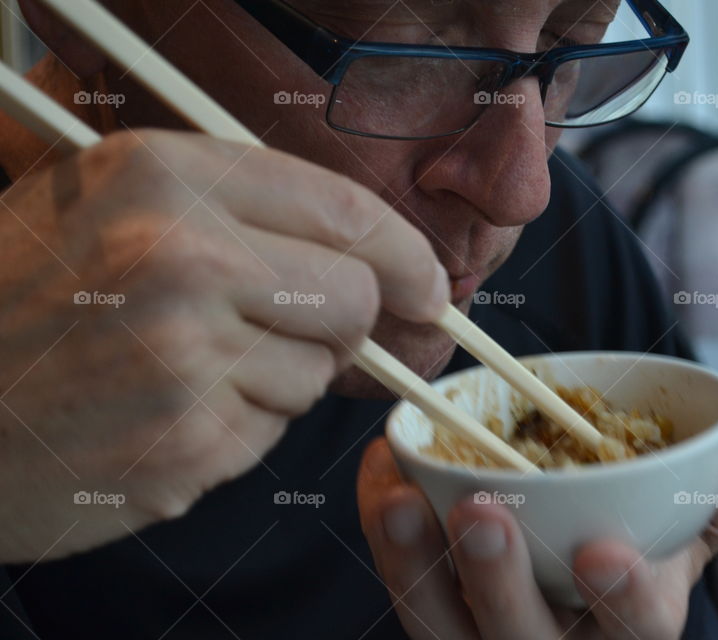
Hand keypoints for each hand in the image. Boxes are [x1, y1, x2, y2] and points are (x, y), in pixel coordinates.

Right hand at [0, 129, 447, 562]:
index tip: (428, 285)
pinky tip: (163, 411)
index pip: (345, 210)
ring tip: (182, 366)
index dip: (405, 253)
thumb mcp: (112, 205)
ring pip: (313, 375)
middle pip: (352, 299)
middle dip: (343, 323)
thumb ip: (241, 214)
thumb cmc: (22, 297)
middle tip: (290, 328)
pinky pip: (266, 434)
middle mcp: (180, 259)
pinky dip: (235, 427)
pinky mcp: (182, 446)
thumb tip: (372, 260)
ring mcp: (182, 360)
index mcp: (164, 178)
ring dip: (273, 378)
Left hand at [358, 415, 717, 638]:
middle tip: (481, 514)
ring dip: (414, 565)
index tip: (602, 550)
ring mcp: (481, 632)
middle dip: (499, 585)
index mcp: (630, 622)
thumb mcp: (692, 514)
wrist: (576, 548)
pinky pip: (398, 580)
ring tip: (402, 499)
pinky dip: (382, 529)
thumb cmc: (637, 532)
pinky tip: (382, 472)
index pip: (634, 630)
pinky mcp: (431, 605)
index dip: (622, 600)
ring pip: (439, 625)